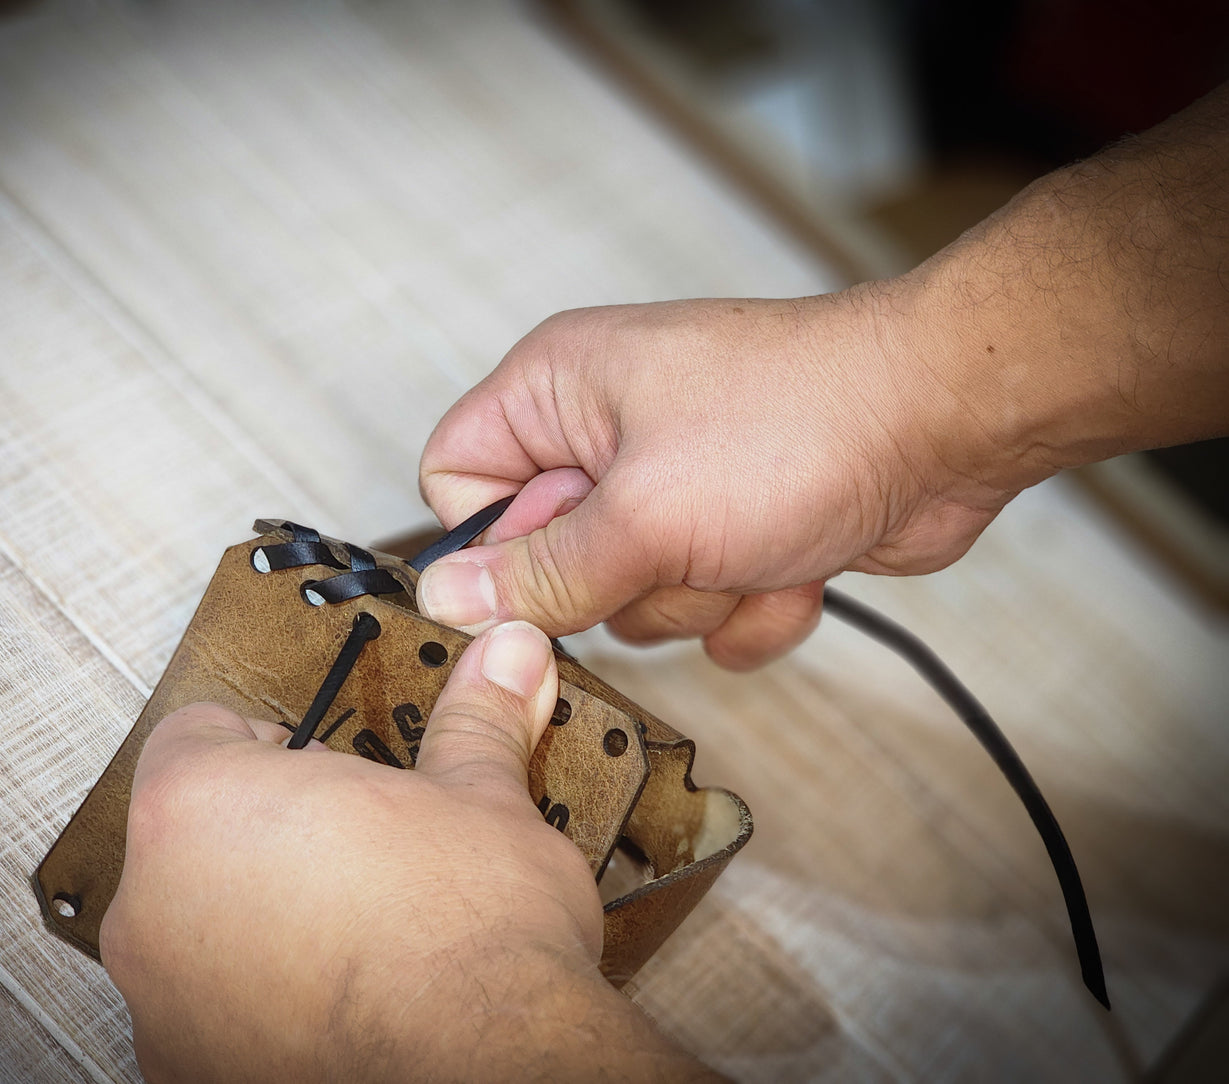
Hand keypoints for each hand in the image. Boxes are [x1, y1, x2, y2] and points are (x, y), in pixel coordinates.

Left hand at [100, 621, 717, 1081]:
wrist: (489, 1071)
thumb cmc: (466, 939)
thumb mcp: (481, 798)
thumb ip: (474, 720)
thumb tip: (508, 658)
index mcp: (199, 805)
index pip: (198, 734)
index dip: (274, 743)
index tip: (326, 767)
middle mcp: (151, 904)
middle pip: (193, 835)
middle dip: (269, 835)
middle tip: (356, 846)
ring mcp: (161, 1003)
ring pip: (199, 929)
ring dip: (261, 919)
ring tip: (358, 928)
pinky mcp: (188, 1074)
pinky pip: (211, 1012)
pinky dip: (262, 1001)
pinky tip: (342, 1000)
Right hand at [417, 289, 1014, 667]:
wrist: (948, 421)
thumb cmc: (803, 421)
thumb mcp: (644, 515)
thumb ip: (539, 574)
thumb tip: (444, 600)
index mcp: (558, 391)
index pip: (456, 479)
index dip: (492, 544)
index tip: (553, 572)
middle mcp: (606, 434)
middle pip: (549, 563)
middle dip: (622, 584)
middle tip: (677, 545)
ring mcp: (674, 485)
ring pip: (632, 602)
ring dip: (700, 599)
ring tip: (753, 544)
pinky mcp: (731, 531)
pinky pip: (703, 615)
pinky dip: (752, 608)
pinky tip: (797, 561)